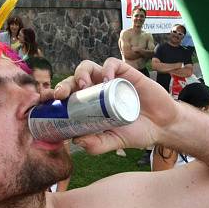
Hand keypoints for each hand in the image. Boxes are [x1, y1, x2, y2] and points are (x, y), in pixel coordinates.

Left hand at [51, 58, 177, 153]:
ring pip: (87, 67)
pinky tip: (108, 79)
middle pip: (73, 80)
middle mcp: (96, 90)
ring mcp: (109, 80)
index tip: (46, 102)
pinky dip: (107, 68)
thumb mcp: (113, 142)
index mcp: (88, 105)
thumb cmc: (136, 133)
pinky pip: (111, 63)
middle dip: (63, 84)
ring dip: (81, 73)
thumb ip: (96, 144)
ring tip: (83, 85)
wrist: (162, 127)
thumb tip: (76, 141)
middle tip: (61, 95)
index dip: (54, 95)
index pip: (67, 96)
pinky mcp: (125, 73)